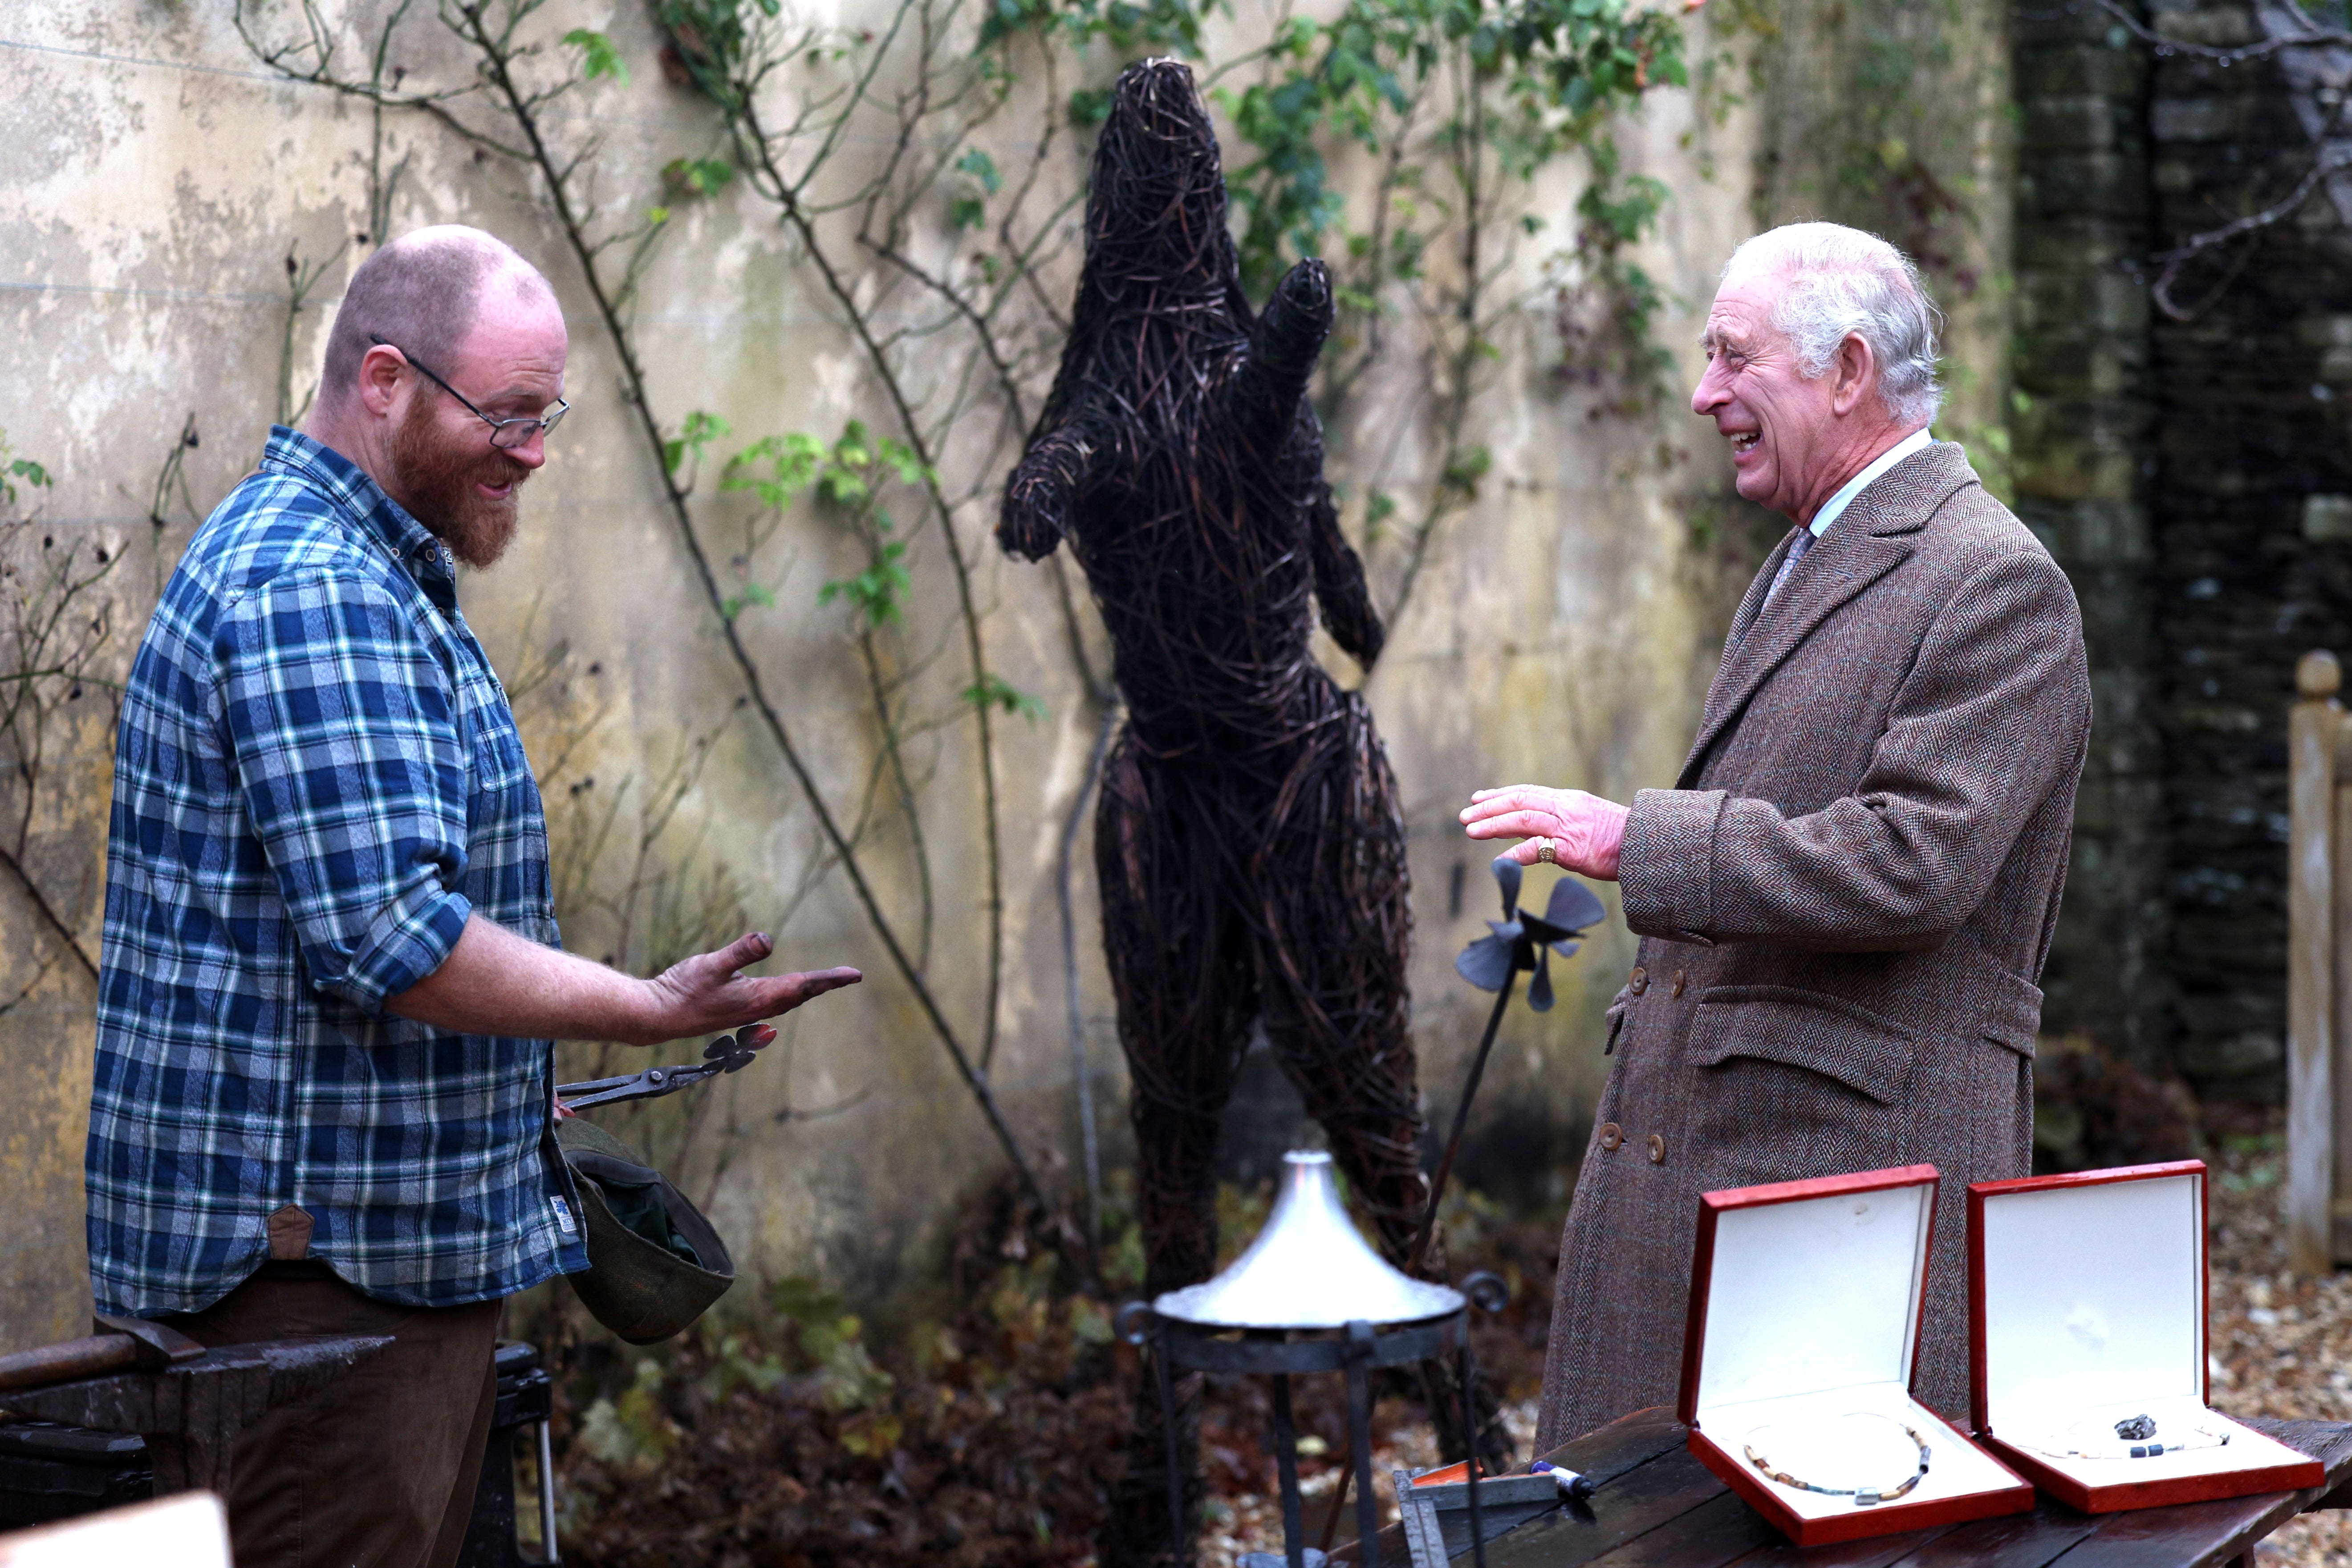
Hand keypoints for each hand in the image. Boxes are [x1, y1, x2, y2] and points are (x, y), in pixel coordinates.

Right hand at [633, 931, 860, 1045]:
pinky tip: (783, 993)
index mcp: (759, 996)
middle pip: (800, 994)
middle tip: (849, 977)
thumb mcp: (712, 964)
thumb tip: (768, 939)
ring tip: (824, 983)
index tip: (854, 975)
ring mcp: (746, 1011)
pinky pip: (771, 1002)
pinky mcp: (735, 1010)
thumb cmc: (683, 989)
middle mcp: (758, 1007)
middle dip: (824, 984)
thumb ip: (740, 951)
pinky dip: (786, 994)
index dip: (830, 978)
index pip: (804, 985)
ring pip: (786, 1000)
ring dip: (807, 990)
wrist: (658, 1016)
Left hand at [1459, 785, 1629, 878]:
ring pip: (1522, 819)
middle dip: (1488, 807)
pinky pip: (1537, 848)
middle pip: (1518, 801)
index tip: (1478, 798)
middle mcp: (1564, 808)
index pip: (1527, 792)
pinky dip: (1515, 852)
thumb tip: (1532, 830)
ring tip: (1471, 830)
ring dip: (1492, 824)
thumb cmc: (1618, 838)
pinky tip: (1500, 859)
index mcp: (1567, 799)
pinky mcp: (1572, 849)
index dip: (1500, 794)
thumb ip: (1560, 820)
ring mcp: (1568, 827)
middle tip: (1464, 815)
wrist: (1646, 846)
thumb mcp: (1586, 819)